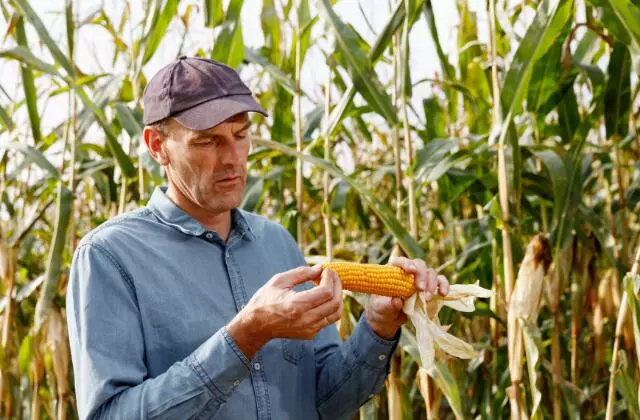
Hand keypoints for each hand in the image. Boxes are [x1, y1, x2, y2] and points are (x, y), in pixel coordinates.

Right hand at [227, 265, 342, 357]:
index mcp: (297, 305)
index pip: (326, 292)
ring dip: (338, 297)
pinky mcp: (310, 334)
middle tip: (332, 275)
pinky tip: (322, 297)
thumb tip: (320, 268)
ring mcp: (309, 329)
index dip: (331, 278)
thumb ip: (301, 273)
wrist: (256, 326)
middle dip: (337, 285)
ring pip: (336, 313)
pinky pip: (328, 320)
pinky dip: (330, 307)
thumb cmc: (265, 300)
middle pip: (335, 302)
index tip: (327, 269)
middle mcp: (306, 320)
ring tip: (331, 286)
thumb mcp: (279, 281)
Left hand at [364, 257, 449, 339]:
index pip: (400, 261)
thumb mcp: (381, 308)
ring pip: (431, 273)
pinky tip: (444, 294)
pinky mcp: (429, 288)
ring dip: (432, 283)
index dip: (406, 263)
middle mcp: (408, 272)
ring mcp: (420, 279)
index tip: (410, 270)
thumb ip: (388, 304)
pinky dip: (444, 286)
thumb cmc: (381, 309)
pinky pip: (440, 282)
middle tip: (421, 289)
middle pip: (419, 264)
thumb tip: (398, 300)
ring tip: (428, 298)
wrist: (388, 319)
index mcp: (393, 271)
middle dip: (422, 275)